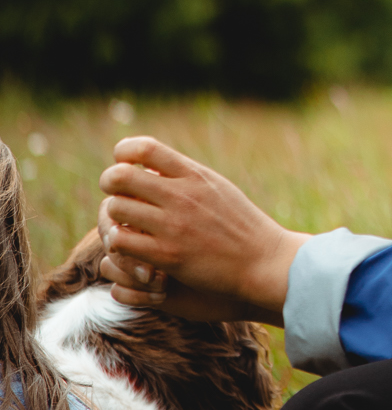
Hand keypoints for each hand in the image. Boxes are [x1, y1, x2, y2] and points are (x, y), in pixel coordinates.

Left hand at [97, 136, 307, 323]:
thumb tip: (151, 165)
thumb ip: (186, 175)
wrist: (263, 262)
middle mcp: (182, 196)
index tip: (124, 163)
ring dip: (112, 217)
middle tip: (115, 195)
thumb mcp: (218, 188)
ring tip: (122, 224)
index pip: (145, 147)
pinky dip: (119, 243)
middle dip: (110, 183)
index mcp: (195, 175)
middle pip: (120, 176)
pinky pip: (122, 242)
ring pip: (116, 209)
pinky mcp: (167, 256)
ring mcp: (173, 226)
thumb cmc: (241, 225)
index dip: (124, 152)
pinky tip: (130, 248)